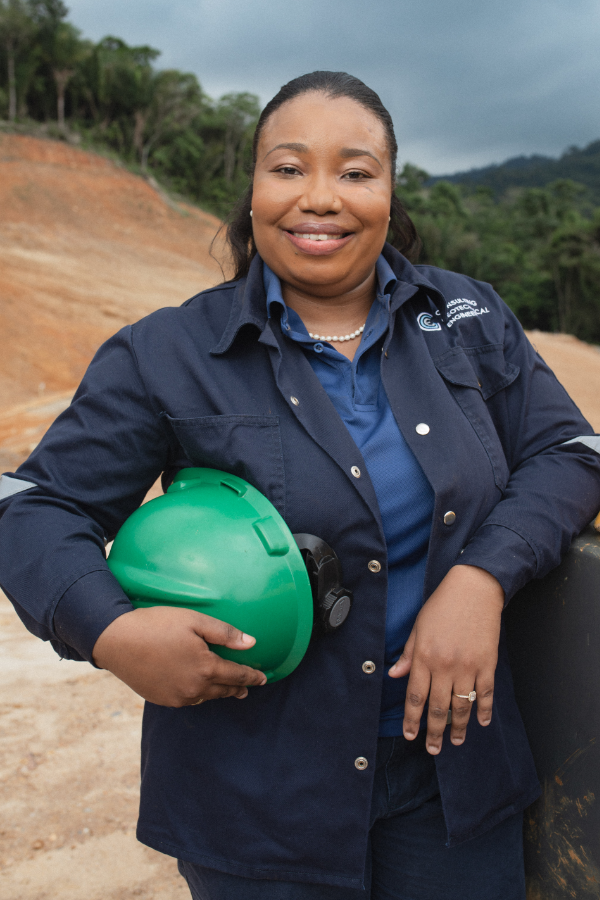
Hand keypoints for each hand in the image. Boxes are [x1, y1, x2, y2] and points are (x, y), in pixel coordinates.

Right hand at [92, 606, 266, 705]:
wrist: (117, 641)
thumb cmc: (157, 625)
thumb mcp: (194, 621)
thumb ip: (224, 633)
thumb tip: (251, 644)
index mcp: (206, 668)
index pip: (237, 675)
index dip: (252, 676)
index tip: (263, 678)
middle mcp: (194, 687)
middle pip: (224, 690)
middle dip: (238, 688)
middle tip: (248, 687)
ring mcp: (177, 697)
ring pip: (206, 697)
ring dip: (219, 692)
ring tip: (227, 690)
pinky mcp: (162, 699)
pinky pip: (187, 699)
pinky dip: (198, 694)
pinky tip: (199, 689)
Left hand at [389, 565, 503, 754]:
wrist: (474, 589)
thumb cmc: (442, 605)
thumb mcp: (418, 627)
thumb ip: (408, 654)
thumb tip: (395, 675)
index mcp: (424, 656)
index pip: (415, 696)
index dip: (412, 719)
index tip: (410, 736)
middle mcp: (445, 665)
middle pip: (437, 707)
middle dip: (433, 732)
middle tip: (432, 749)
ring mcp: (468, 666)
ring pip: (462, 705)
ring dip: (458, 727)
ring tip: (456, 741)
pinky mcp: (487, 663)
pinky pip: (486, 693)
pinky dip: (484, 710)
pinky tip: (480, 722)